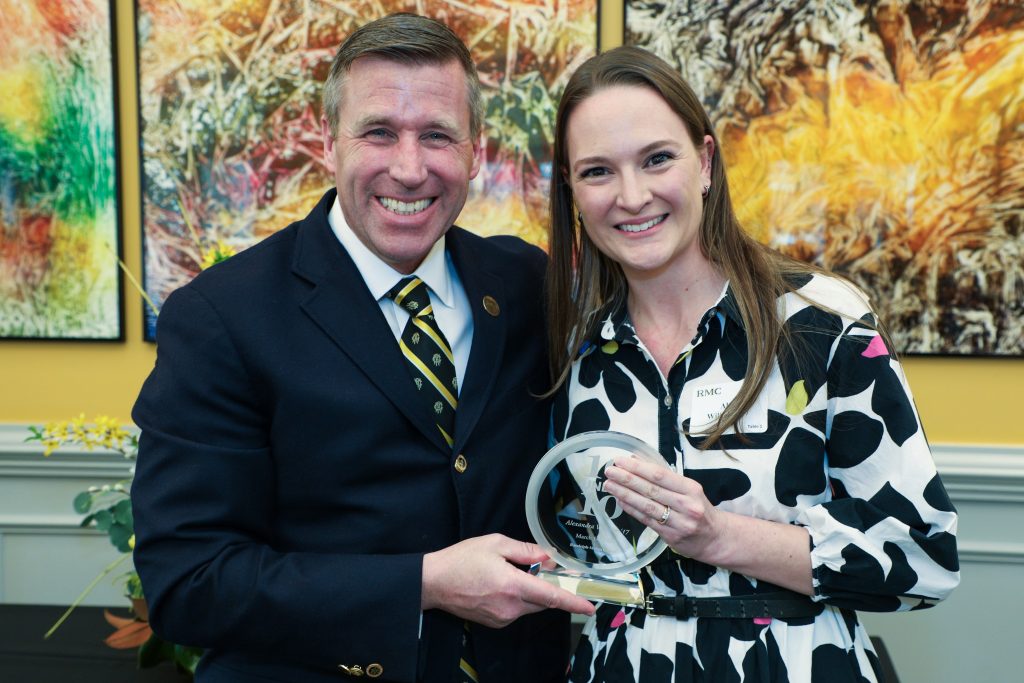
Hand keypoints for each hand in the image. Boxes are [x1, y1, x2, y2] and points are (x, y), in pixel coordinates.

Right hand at [422, 534, 595, 627]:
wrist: (434, 582)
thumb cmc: (462, 559)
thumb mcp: (495, 544)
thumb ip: (526, 551)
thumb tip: (549, 557)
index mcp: (513, 586)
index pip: (551, 596)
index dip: (573, 602)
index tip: (590, 607)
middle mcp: (510, 607)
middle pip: (542, 600)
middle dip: (545, 585)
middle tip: (536, 568)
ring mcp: (503, 618)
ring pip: (530, 606)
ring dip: (529, 591)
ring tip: (507, 573)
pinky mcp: (496, 623)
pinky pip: (517, 610)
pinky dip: (517, 598)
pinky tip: (500, 584)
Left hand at [602, 456, 722, 562]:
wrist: (716, 538)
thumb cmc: (699, 509)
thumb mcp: (688, 489)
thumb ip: (663, 476)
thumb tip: (636, 460)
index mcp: (691, 489)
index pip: (660, 475)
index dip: (638, 468)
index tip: (621, 461)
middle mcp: (687, 505)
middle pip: (651, 490)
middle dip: (627, 479)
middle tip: (610, 471)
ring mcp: (679, 523)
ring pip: (647, 506)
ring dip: (625, 494)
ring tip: (609, 485)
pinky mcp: (671, 537)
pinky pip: (647, 520)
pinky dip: (631, 509)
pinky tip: (620, 500)